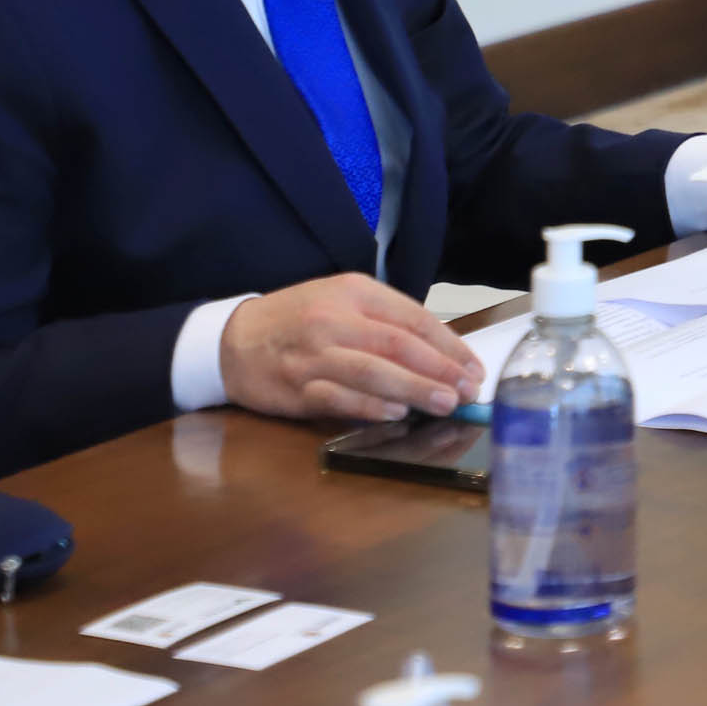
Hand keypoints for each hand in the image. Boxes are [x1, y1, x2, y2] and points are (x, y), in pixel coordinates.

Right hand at [220, 273, 485, 422]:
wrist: (233, 339)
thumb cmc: (299, 319)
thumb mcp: (343, 300)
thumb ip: (387, 320)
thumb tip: (442, 352)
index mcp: (354, 292)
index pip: (413, 318)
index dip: (449, 345)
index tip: (473, 367)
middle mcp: (335, 320)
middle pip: (398, 345)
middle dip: (440, 369)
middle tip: (469, 390)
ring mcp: (314, 355)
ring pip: (373, 372)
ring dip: (414, 390)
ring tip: (445, 403)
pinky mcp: (296, 388)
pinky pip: (339, 398)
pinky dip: (371, 407)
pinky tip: (397, 413)